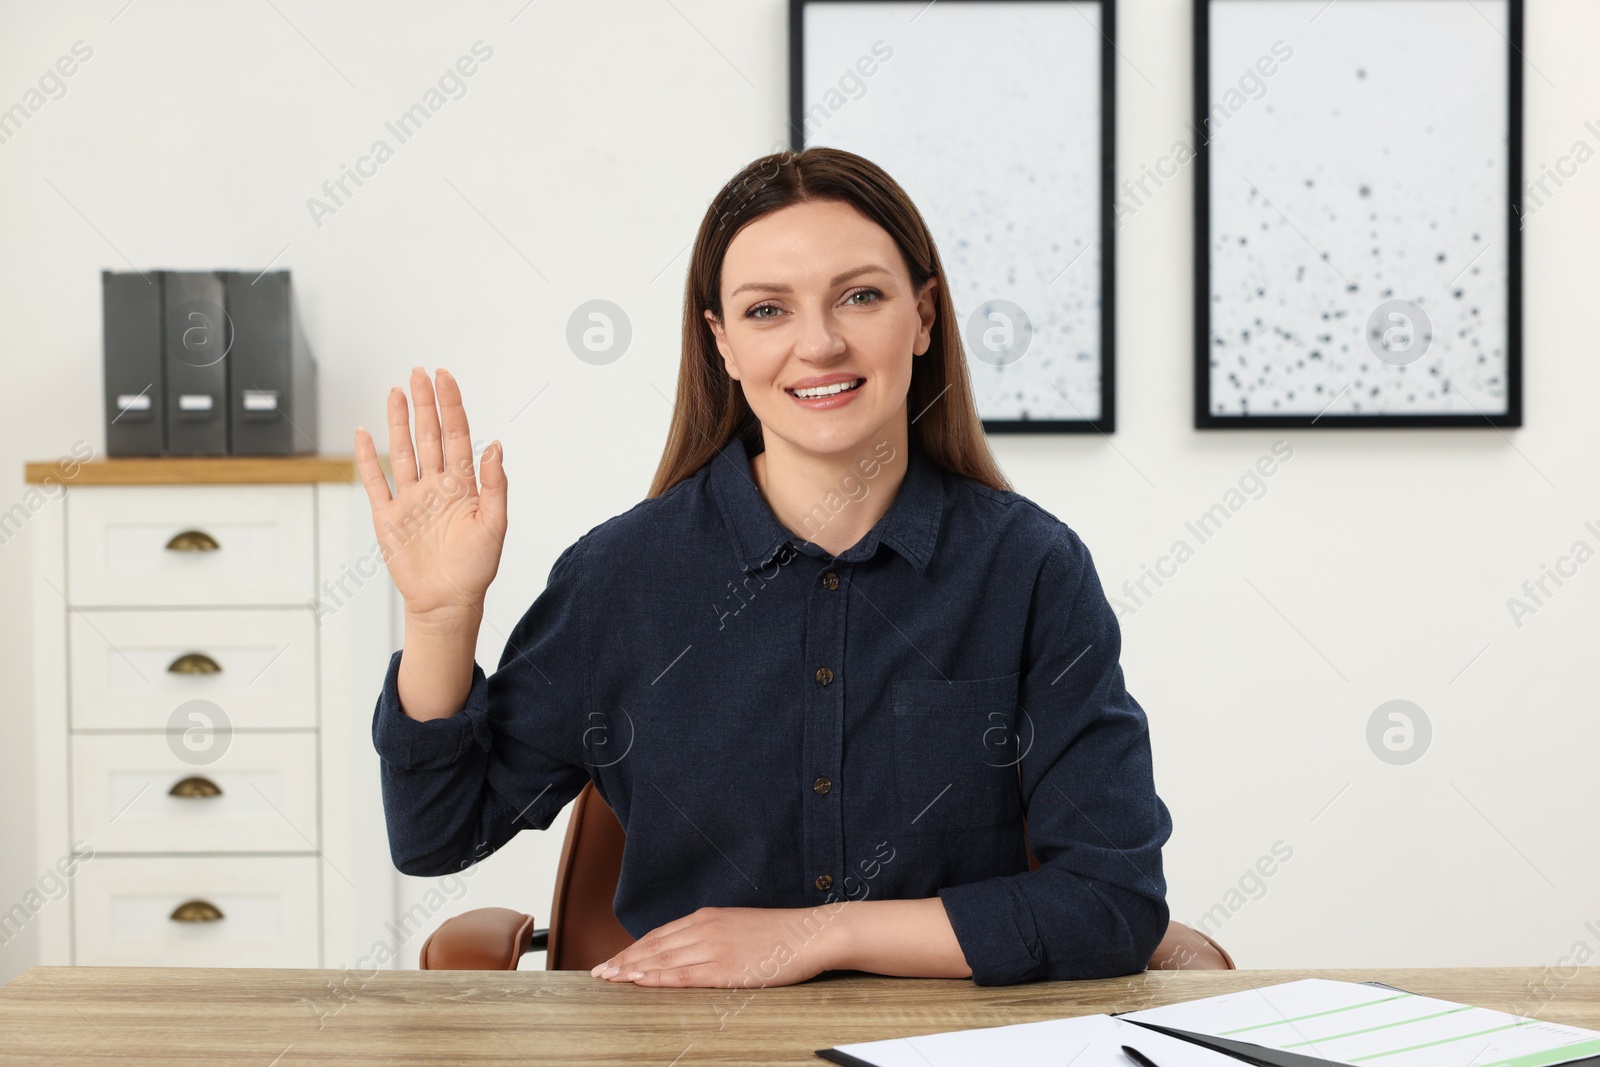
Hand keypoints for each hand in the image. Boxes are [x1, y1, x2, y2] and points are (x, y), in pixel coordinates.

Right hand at [354, 367, 506, 623]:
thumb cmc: (475, 569)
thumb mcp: (494, 525)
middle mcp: (436, 486)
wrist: (447, 603)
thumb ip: (494, 484)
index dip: (451, 406)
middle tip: (420, 372)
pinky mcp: (388, 517)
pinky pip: (375, 482)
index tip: (445, 378)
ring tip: (396, 391)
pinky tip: (364, 434)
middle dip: (425, 403)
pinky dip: (367, 458)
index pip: (456, 435)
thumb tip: (496, 445)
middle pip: (428, 435)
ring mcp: (411, 499)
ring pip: (402, 451)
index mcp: (463, 485)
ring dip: (398, 421)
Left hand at [589, 906, 841, 987]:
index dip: (633, 948)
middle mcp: (705, 928)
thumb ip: (714, 935)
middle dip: (623, 959)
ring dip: (632, 969)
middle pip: (654, 946)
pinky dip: (656, 978)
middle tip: (599, 972)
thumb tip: (691, 950)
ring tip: (609, 979)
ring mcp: (714, 947)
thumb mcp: (740, 926)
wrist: (811, 933)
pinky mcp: (725, 967)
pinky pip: (683, 974)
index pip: (660, 934)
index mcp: (708, 917)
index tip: (613, 959)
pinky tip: (639, 982)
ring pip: (662, 960)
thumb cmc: (781, 934)